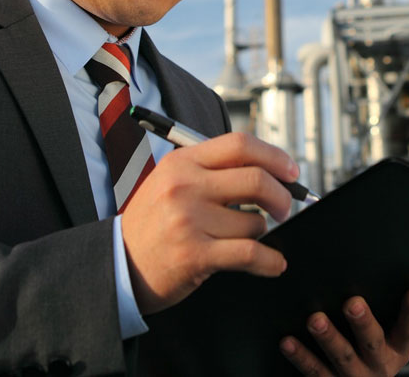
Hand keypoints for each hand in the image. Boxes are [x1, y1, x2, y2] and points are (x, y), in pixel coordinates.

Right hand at [120, 132, 297, 314]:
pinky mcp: (194, 255)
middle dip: (282, 195)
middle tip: (286, 207)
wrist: (118, 264)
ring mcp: (188, 220)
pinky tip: (274, 263)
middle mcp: (184, 187)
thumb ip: (214, 170)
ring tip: (246, 239)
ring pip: (255, 222)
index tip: (291, 171)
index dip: (274, 156)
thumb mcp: (172, 181)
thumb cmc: (153, 223)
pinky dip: (271, 261)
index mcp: (182, 162)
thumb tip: (271, 171)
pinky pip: (250, 253)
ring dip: (261, 233)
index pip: (240, 145)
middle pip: (256, 179)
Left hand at [279, 287, 408, 375]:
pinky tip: (288, 342)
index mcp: (397, 348)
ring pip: (342, 357)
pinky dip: (301, 356)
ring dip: (329, 338)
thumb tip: (372, 266)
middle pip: (372, 342)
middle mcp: (379, 365)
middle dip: (362, 322)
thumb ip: (384, 309)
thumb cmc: (371, 347)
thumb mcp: (387, 334)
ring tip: (316, 320)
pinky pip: (315, 372)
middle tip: (352, 303)